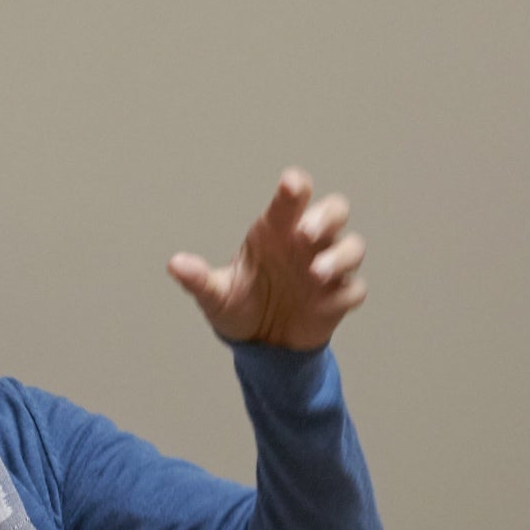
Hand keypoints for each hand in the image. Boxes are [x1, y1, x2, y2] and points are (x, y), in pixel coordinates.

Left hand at [168, 169, 367, 349]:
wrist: (261, 345)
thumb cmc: (241, 305)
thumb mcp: (216, 296)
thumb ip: (199, 281)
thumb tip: (175, 265)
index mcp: (275, 232)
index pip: (291, 199)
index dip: (295, 188)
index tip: (291, 185)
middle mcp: (305, 245)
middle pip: (335, 210)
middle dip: (326, 217)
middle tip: (306, 233)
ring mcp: (326, 270)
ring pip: (353, 247)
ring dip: (340, 256)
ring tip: (316, 273)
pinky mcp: (337, 298)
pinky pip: (353, 290)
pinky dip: (343, 294)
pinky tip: (325, 304)